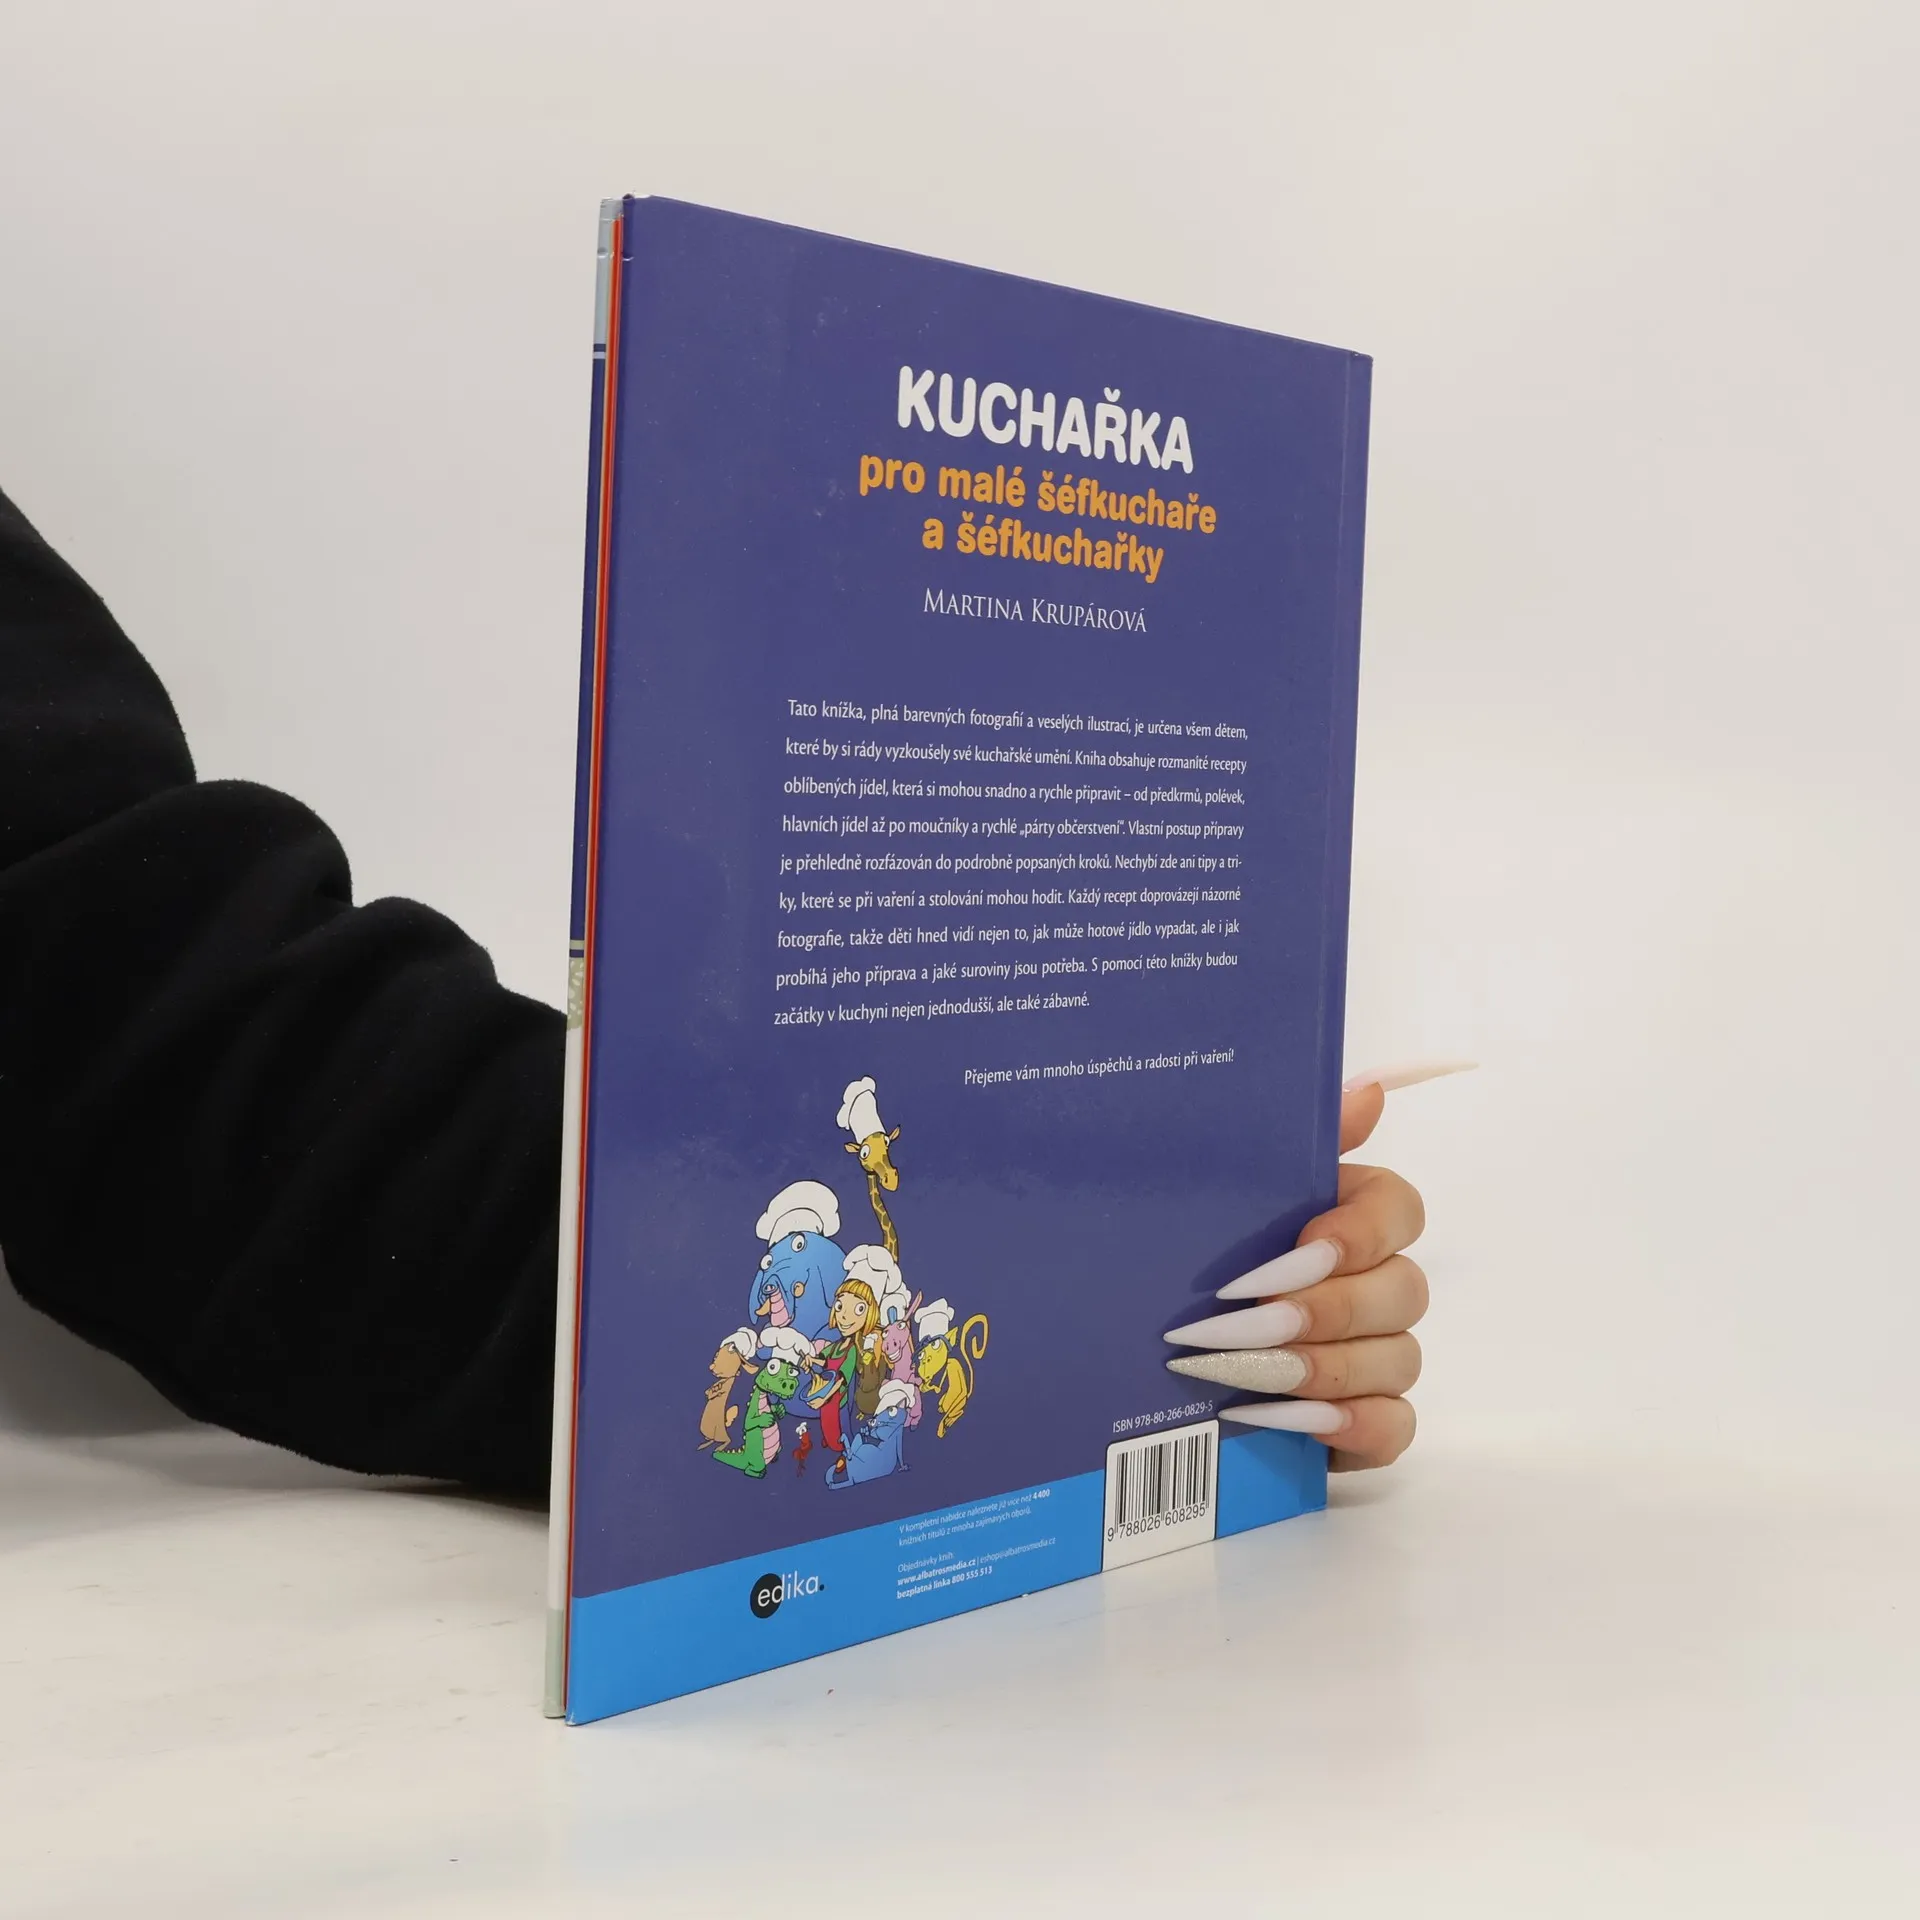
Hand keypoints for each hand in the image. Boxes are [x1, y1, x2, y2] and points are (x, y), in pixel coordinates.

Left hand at [1165, 1068, 1453, 1471]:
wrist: (1144, 1354)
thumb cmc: (1194, 1260)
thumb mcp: (1223, 1195)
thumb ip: (1289, 1143)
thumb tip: (1369, 1088)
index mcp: (1349, 1218)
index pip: (1400, 1210)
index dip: (1362, 1231)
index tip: (1302, 1245)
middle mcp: (1377, 1285)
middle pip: (1404, 1290)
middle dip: (1325, 1307)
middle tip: (1246, 1319)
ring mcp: (1379, 1358)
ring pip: (1399, 1359)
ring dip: (1325, 1366)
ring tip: (1248, 1374)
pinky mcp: (1369, 1423)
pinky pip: (1396, 1427)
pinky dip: (1351, 1426)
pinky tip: (1289, 1418)